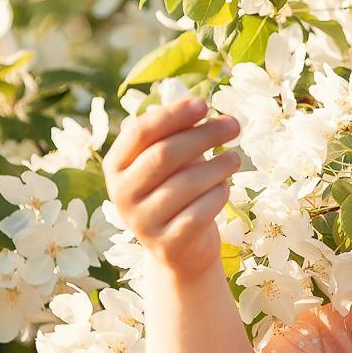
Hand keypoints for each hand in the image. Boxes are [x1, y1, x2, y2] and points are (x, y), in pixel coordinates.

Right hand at [102, 93, 242, 282]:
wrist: (180, 248)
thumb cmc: (176, 190)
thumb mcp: (171, 160)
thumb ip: (177, 134)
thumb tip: (200, 106)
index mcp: (116, 165)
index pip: (140, 132)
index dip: (173, 115)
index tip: (204, 104)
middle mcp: (121, 194)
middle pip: (164, 154)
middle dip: (203, 135)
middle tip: (234, 125)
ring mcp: (141, 222)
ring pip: (186, 184)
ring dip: (218, 165)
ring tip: (235, 158)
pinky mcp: (166, 245)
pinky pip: (199, 212)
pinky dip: (218, 195)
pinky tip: (225, 187)